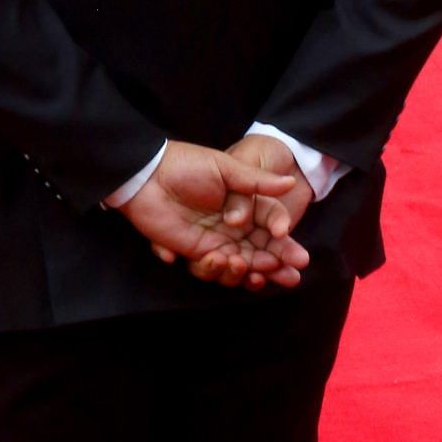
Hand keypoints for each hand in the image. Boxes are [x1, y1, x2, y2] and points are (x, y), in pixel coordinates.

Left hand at [116, 139, 300, 288]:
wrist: (147, 176)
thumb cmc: (187, 165)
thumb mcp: (225, 168)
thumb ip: (257, 181)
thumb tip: (290, 180)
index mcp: (245, 205)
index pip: (271, 227)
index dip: (285, 241)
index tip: (295, 251)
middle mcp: (234, 227)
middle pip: (261, 252)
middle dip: (277, 266)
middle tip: (291, 276)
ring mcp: (215, 241)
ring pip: (239, 266)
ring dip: (244, 270)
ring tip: (241, 263)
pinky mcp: (194, 252)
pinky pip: (211, 271)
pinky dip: (215, 269)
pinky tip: (216, 258)